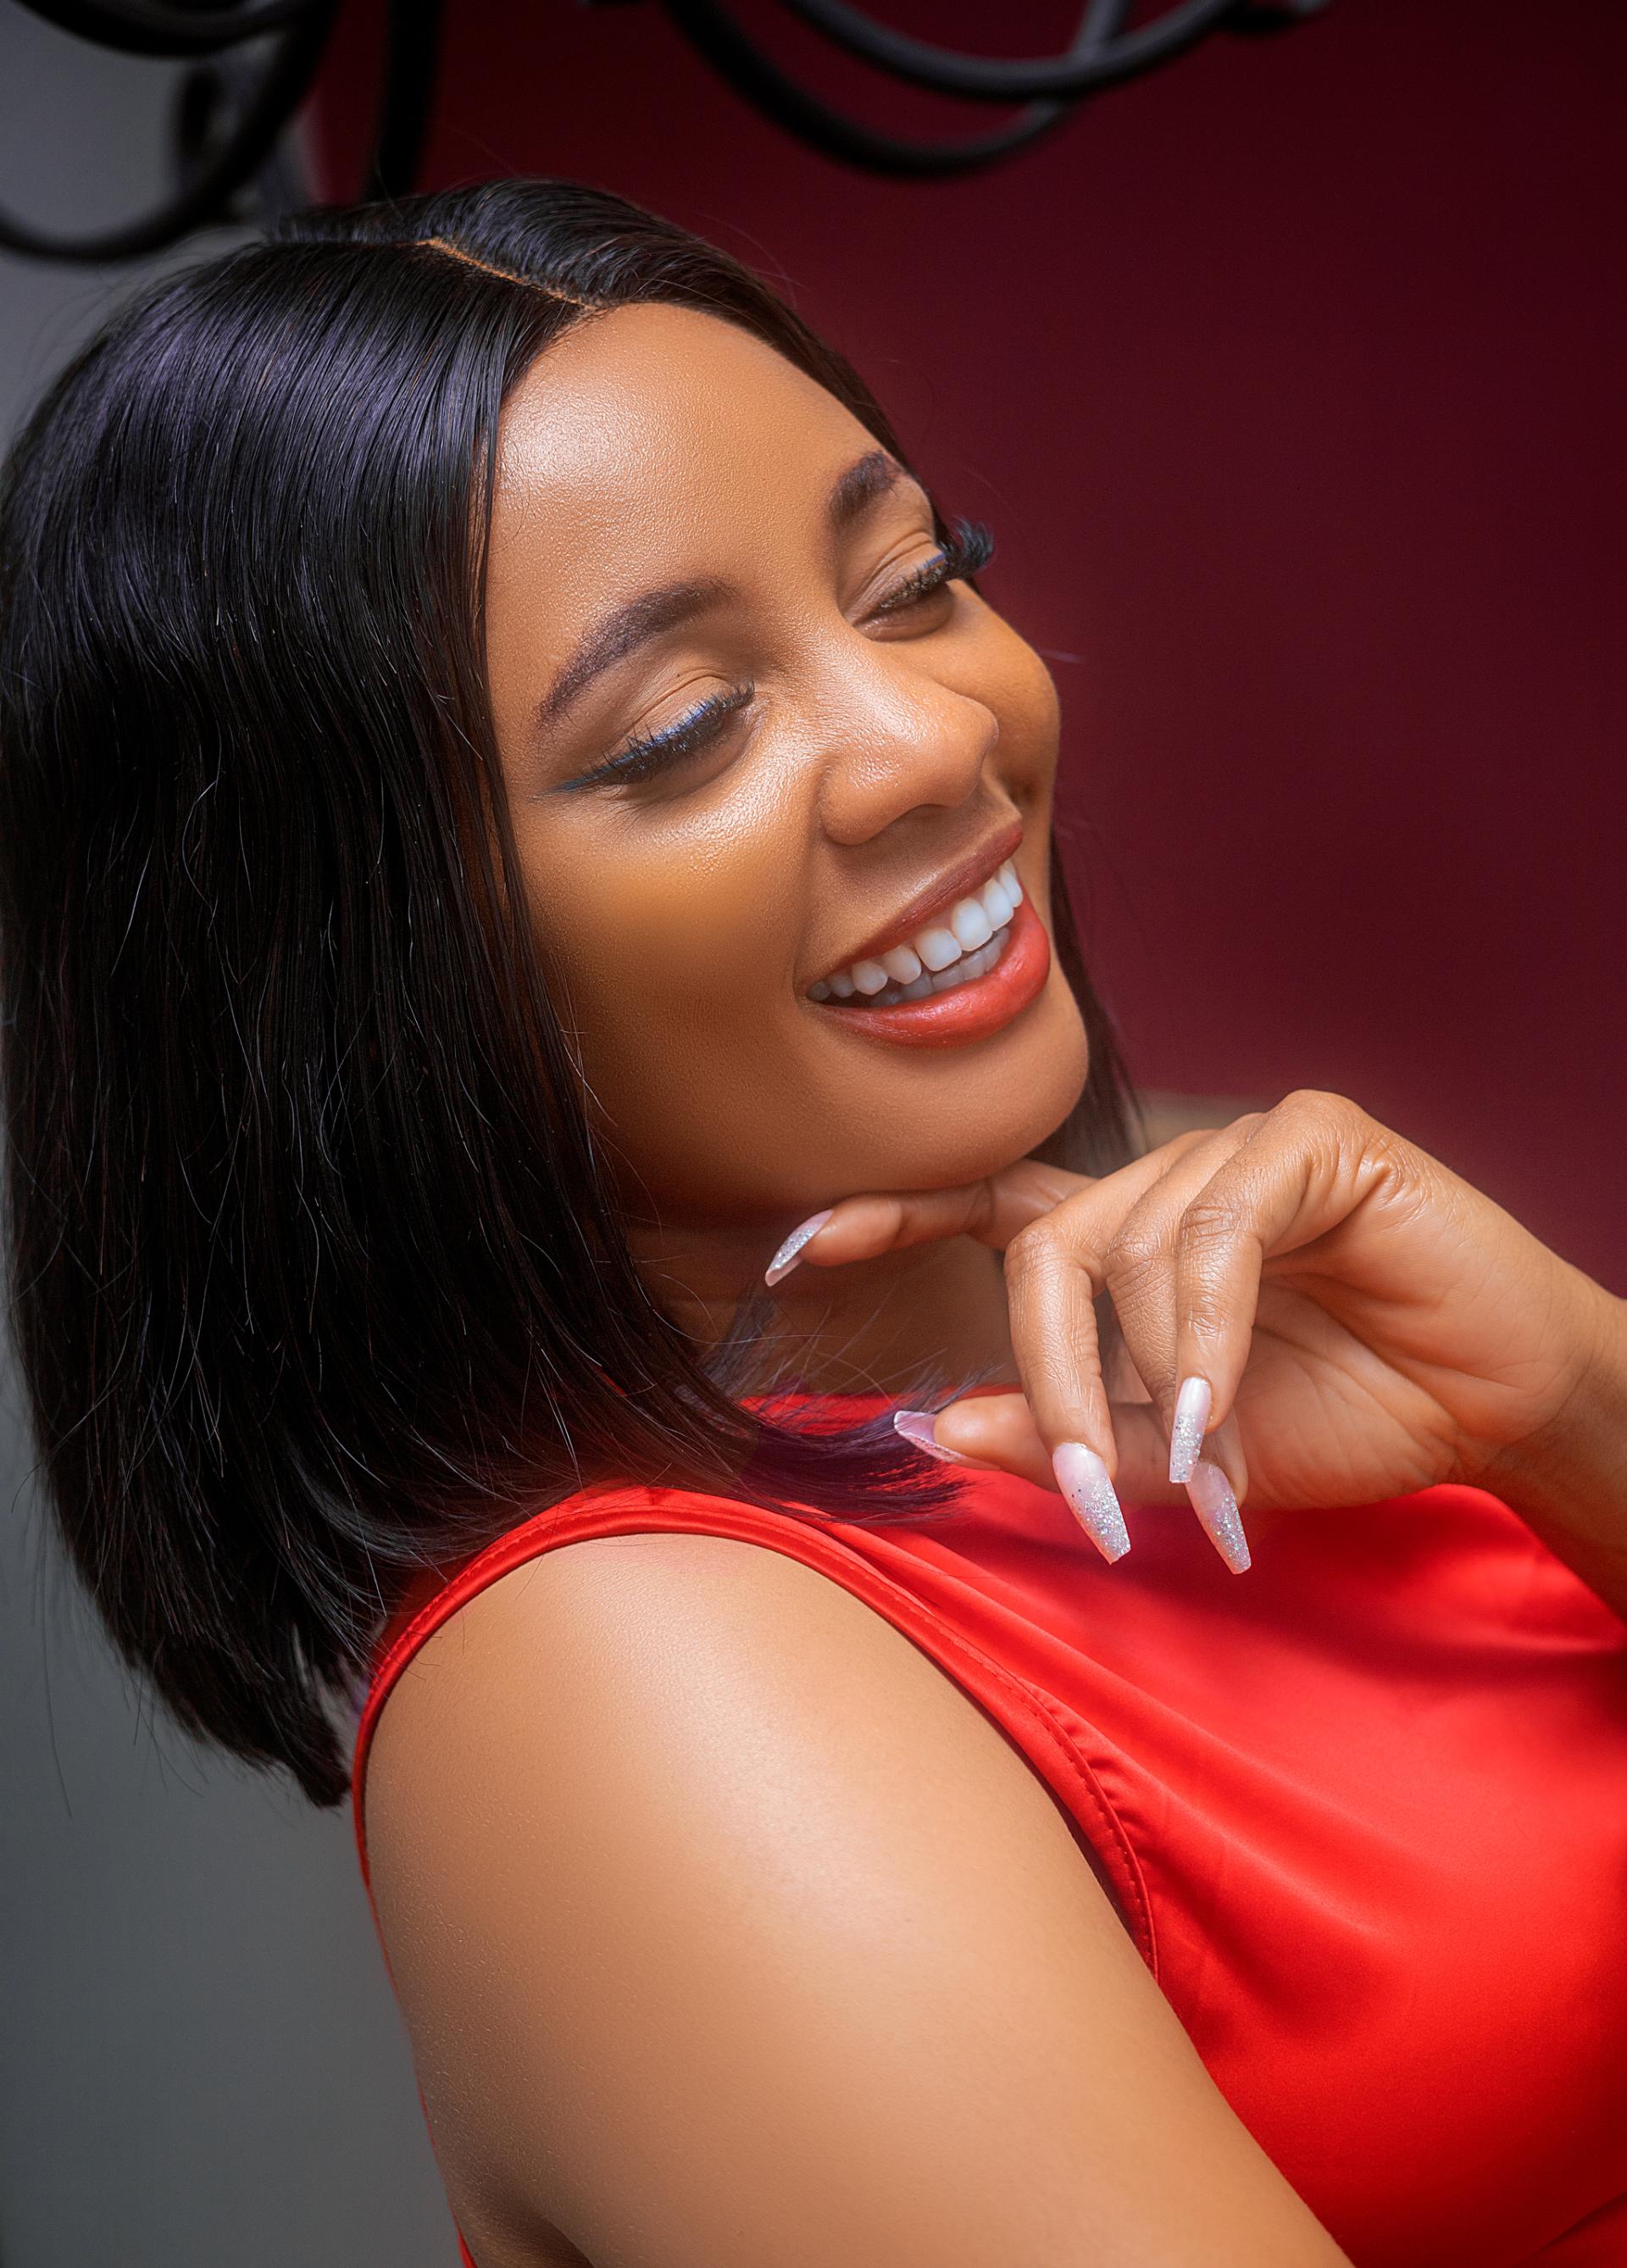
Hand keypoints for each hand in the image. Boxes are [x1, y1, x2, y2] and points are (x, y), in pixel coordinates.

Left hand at [763, 1091, 1619, 1574]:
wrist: (1497, 1411)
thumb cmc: (1348, 1419)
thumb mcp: (1182, 1457)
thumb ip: (1067, 1435)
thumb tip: (931, 1420)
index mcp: (1126, 1243)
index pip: (988, 1207)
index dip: (889, 1215)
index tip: (790, 1251)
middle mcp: (1165, 1183)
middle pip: (1044, 1250)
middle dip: (1048, 1377)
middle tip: (1091, 1487)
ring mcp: (1236, 1151)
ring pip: (1129, 1246)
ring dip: (1157, 1375)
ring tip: (1210, 1458)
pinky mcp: (1311, 1141)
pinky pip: (1214, 1227)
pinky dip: (1207, 1328)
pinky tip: (1225, 1400)